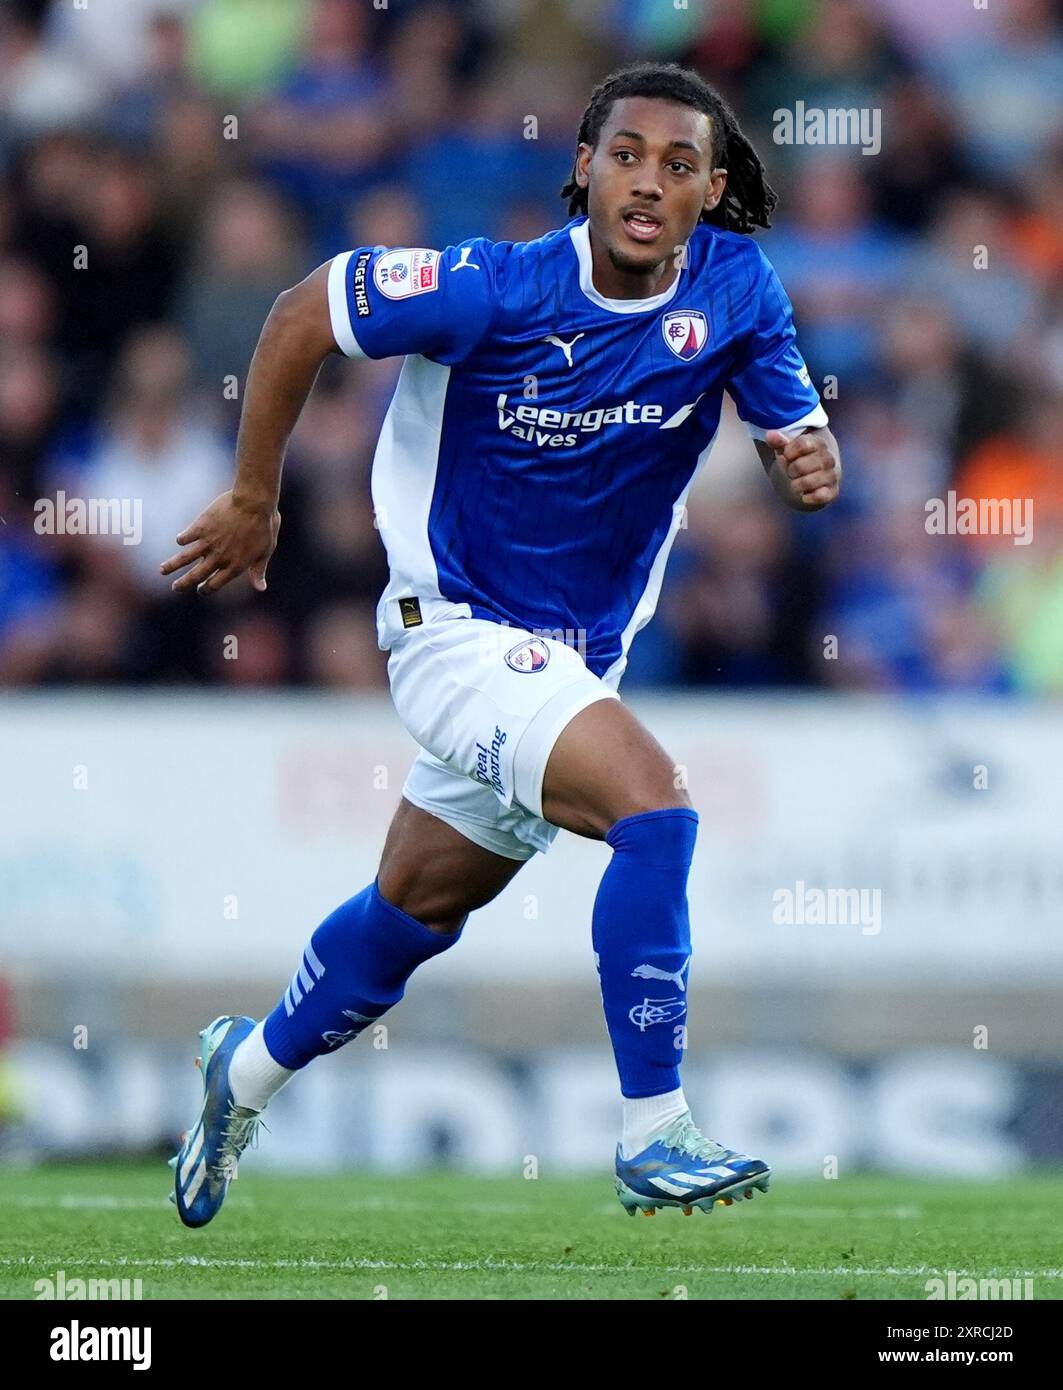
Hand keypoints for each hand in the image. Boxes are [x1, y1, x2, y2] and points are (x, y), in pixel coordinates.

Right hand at [160, 491, 280, 593]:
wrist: (253, 503)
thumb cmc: (265, 526)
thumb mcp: (265, 551)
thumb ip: (258, 571)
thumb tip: (260, 588)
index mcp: (234, 566)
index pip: (214, 584)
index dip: (206, 589)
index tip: (200, 590)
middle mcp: (218, 558)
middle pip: (195, 576)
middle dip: (183, 583)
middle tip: (175, 588)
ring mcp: (208, 543)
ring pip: (184, 559)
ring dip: (171, 566)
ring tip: (161, 571)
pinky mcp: (200, 527)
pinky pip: (185, 537)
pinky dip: (181, 539)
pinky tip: (179, 540)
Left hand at [763, 427, 840, 509]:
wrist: (818, 475)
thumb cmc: (799, 459)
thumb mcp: (789, 449)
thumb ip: (779, 442)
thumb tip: (769, 434)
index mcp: (819, 443)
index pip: (802, 444)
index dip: (788, 452)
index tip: (788, 455)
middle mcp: (829, 458)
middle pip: (800, 466)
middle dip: (791, 471)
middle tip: (793, 471)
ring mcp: (832, 475)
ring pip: (807, 482)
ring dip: (796, 485)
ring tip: (798, 482)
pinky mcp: (833, 491)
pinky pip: (819, 496)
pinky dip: (807, 497)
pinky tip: (805, 494)